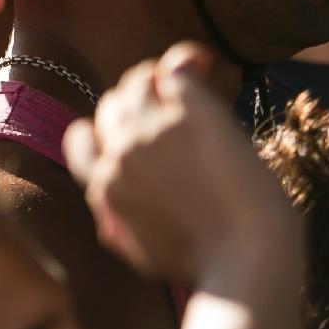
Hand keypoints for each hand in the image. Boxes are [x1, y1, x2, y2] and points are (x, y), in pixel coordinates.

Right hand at [64, 44, 300, 288]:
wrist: (248, 259)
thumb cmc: (203, 266)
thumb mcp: (139, 254)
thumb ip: (115, 226)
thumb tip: (104, 216)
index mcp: (103, 187)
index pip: (80, 138)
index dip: (103, 132)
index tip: (127, 134)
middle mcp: (121, 151)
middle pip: (113, 104)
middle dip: (136, 105)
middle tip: (166, 104)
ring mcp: (155, 128)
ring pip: (140, 79)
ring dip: (157, 78)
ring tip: (186, 78)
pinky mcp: (192, 112)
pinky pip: (176, 70)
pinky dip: (188, 61)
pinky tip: (204, 62)